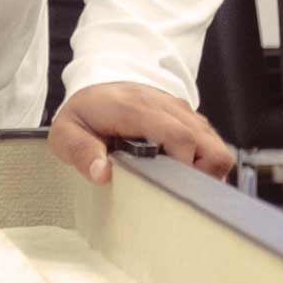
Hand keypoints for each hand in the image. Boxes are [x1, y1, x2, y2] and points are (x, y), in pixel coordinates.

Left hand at [49, 81, 233, 184]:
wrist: (93, 88)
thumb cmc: (83, 114)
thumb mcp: (66, 133)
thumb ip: (81, 152)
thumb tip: (102, 174)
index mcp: (137, 109)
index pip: (181, 137)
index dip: (184, 167)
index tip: (171, 190)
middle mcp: (166, 106)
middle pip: (208, 143)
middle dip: (202, 175)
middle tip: (177, 194)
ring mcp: (181, 111)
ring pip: (216, 143)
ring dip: (205, 169)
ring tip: (177, 186)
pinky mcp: (187, 118)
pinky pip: (210, 141)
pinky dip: (203, 161)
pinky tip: (179, 174)